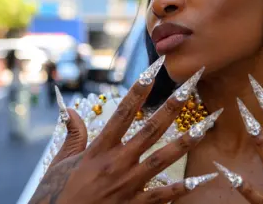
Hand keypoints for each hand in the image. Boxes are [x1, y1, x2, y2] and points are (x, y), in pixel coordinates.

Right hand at [30, 60, 219, 203]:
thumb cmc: (56, 195)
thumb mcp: (60, 162)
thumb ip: (72, 135)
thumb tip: (72, 110)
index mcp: (100, 149)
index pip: (124, 113)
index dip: (139, 90)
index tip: (154, 70)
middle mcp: (118, 163)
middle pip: (150, 130)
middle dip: (171, 107)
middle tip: (189, 88)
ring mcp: (129, 184)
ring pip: (163, 158)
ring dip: (186, 141)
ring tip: (205, 126)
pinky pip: (164, 194)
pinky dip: (183, 187)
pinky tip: (202, 177)